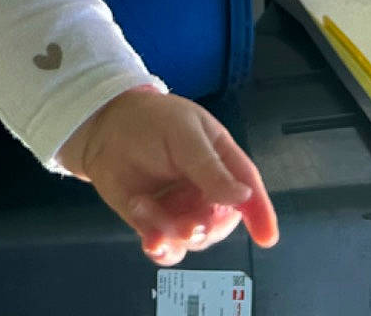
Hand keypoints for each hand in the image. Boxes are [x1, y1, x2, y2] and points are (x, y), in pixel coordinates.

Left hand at [57, 88, 279, 265]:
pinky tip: (151, 240)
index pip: (247, 190)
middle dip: (205, 227)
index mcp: (221, 163)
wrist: (103, 127)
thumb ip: (209, 166)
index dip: (260, 214)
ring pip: (193, 240)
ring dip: (174, 233)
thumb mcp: (183, 133)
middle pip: (220, 223)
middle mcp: (206, 193)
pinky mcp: (156, 225)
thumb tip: (242, 196)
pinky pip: (167, 249)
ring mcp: (182, 212)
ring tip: (145, 206)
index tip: (266, 237)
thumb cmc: (151, 121)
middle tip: (186, 223)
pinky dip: (161, 249)